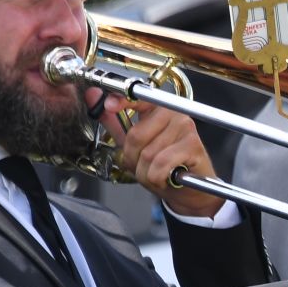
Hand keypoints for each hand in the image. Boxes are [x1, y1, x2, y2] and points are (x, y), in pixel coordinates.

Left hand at [94, 97, 220, 216]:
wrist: (193, 190)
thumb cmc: (165, 168)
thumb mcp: (134, 146)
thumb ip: (114, 122)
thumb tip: (93, 96)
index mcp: (159, 109)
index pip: (138, 98)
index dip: (122, 100)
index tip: (109, 106)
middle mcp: (174, 114)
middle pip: (136, 135)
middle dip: (134, 159)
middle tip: (145, 167)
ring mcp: (186, 128)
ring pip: (148, 154)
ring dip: (146, 172)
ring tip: (158, 174)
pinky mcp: (193, 145)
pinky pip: (161, 164)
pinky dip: (158, 177)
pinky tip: (167, 178)